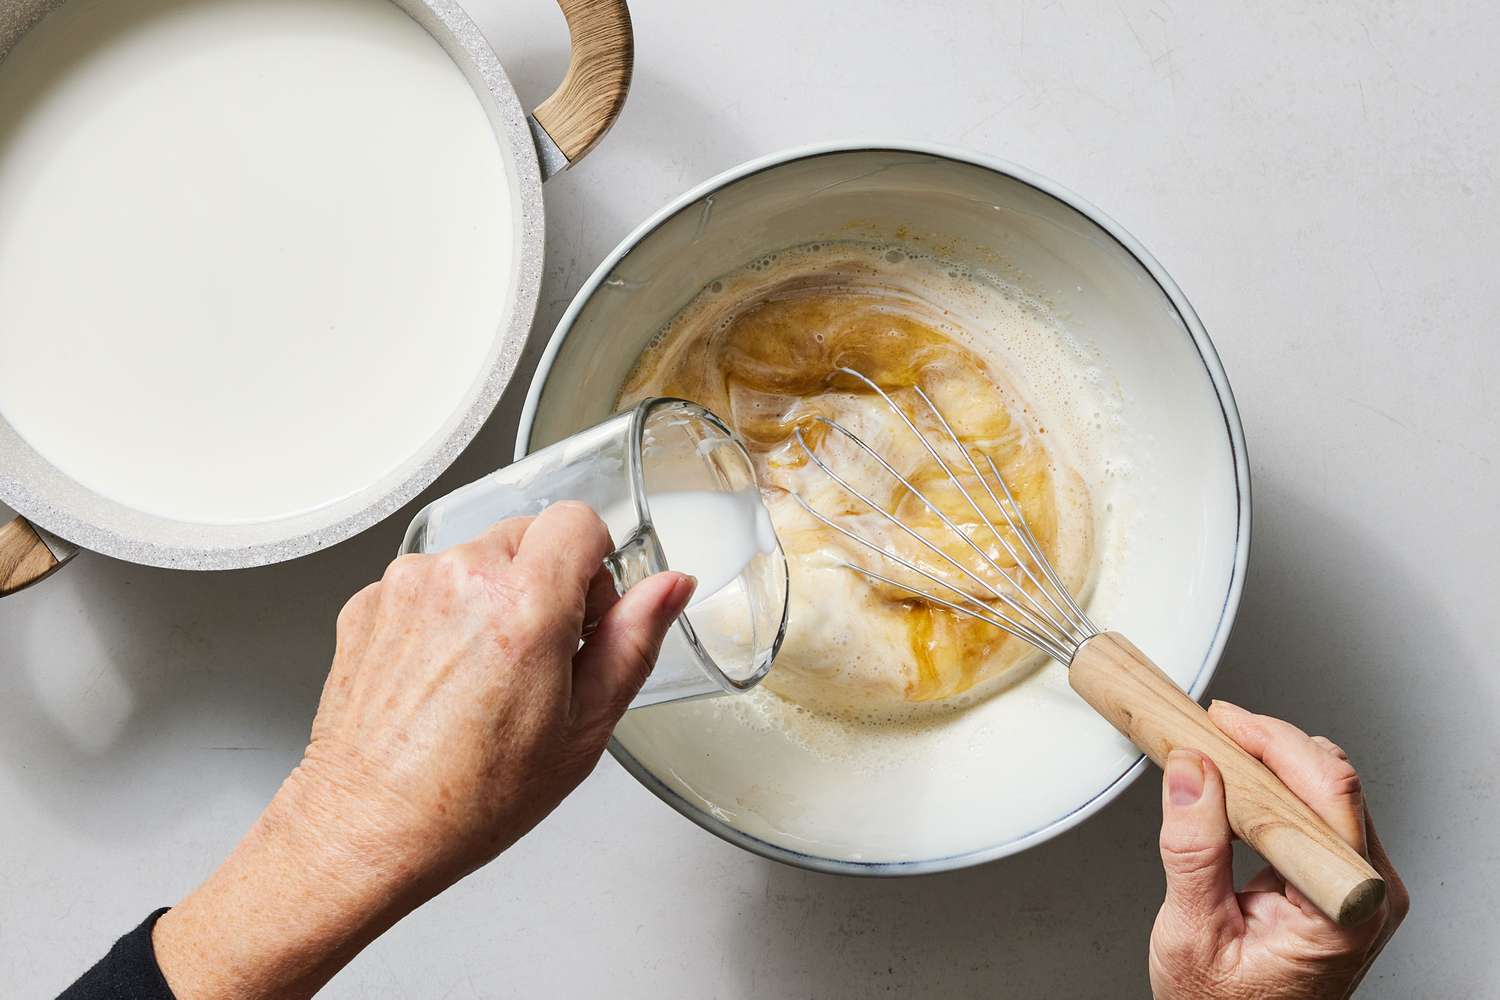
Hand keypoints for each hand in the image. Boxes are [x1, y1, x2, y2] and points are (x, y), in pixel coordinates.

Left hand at [152, 503, 695, 999]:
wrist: (367, 830)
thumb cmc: (472, 798)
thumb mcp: (583, 727)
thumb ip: (634, 641)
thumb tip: (670, 588)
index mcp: (524, 606)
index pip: (580, 521)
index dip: (596, 567)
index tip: (588, 615)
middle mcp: (459, 578)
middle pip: (528, 536)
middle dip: (545, 583)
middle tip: (541, 659)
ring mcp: (405, 586)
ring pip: (475, 559)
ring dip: (491, 598)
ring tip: (483, 679)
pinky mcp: (367, 603)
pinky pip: (427, 585)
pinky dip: (442, 616)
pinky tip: (442, 682)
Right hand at [1149, 702, 1409, 999]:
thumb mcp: (1192, 931)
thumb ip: (1193, 849)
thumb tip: (1191, 772)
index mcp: (1346, 910)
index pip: (1329, 795)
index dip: (1274, 745)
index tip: (1224, 723)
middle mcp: (1368, 893)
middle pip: (1333, 783)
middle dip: (1269, 745)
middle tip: (1212, 729)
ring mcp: (1360, 885)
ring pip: (1328, 790)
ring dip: (1271, 763)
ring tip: (1220, 753)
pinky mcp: (1342, 879)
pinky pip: (1318, 811)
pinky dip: (1276, 786)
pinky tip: (1240, 782)